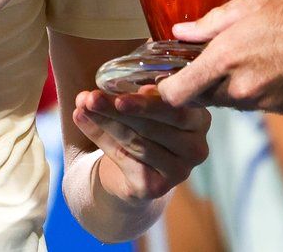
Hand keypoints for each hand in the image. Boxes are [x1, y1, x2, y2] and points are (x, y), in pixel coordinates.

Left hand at [72, 86, 211, 201]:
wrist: (138, 173)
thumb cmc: (146, 127)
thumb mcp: (147, 107)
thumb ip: (130, 96)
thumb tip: (91, 95)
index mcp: (201, 119)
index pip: (175, 109)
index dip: (147, 102)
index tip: (122, 94)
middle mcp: (196, 147)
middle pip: (154, 126)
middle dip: (119, 110)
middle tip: (92, 97)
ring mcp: (179, 171)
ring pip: (136, 142)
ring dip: (105, 122)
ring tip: (81, 106)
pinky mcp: (157, 188)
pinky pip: (125, 159)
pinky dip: (100, 137)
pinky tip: (81, 120)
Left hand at [157, 0, 282, 111]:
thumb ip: (212, 21)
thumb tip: (180, 32)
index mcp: (228, 57)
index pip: (178, 93)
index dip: (165, 89)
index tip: (163, 79)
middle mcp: (244, 88)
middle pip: (204, 98)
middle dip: (201, 81)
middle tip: (209, 57)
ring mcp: (268, 103)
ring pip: (232, 100)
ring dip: (230, 84)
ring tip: (250, 52)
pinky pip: (258, 103)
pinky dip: (257, 87)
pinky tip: (276, 61)